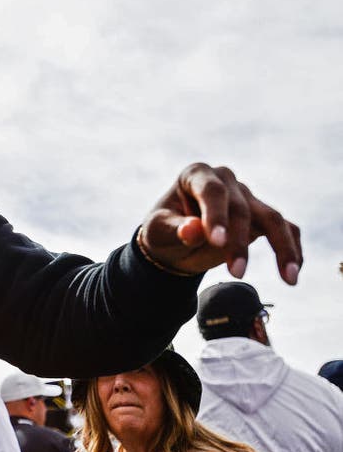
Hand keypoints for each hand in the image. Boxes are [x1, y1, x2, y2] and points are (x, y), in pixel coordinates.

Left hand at [139, 163, 301, 283]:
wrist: (174, 240)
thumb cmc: (164, 229)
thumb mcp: (158, 230)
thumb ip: (175, 229)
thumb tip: (193, 230)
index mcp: (196, 174)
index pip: (211, 191)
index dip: (216, 215)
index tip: (217, 241)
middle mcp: (226, 180)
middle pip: (241, 209)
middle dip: (239, 242)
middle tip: (236, 273)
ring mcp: (247, 197)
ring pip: (273, 218)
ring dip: (282, 248)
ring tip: (288, 277)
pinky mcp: (262, 216)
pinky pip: (286, 229)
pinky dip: (292, 249)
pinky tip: (293, 274)